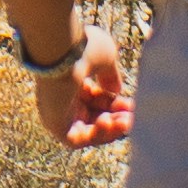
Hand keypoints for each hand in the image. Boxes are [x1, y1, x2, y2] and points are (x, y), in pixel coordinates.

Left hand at [36, 33, 134, 151]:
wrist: (62, 48)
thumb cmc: (82, 47)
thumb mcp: (104, 59)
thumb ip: (110, 76)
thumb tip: (116, 91)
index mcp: (70, 79)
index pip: (95, 99)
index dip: (116, 104)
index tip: (133, 104)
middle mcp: (61, 97)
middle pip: (93, 117)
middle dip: (116, 119)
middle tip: (133, 117)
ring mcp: (56, 112)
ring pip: (87, 130)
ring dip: (110, 129)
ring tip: (126, 122)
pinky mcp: (54, 124)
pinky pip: (77, 139)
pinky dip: (96, 134)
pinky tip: (108, 122)